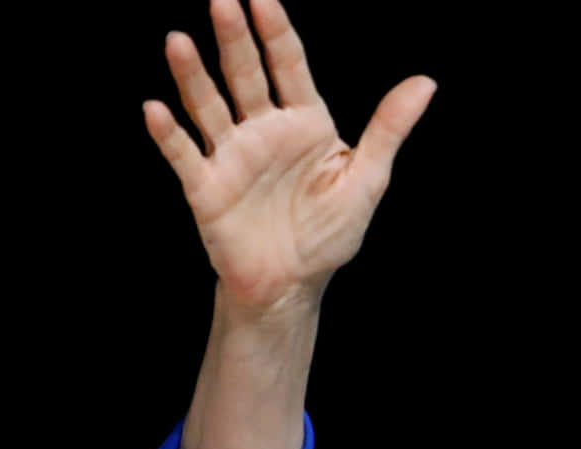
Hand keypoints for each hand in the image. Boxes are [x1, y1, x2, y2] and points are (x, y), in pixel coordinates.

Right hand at [142, 0, 434, 310]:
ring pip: (209, 106)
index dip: (275, 30)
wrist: (294, 286)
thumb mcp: (367, 179)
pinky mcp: (206, 187)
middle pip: (245, 75)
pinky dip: (168, 134)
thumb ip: (388, 128)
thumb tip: (425, 82)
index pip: (288, 65)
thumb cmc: (329, 232)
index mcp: (305, 122)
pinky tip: (155, 109)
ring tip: (178, 42)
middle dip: (234, 38)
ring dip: (192, 76)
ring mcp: (231, 155)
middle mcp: (263, 130)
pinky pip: (183, 155)